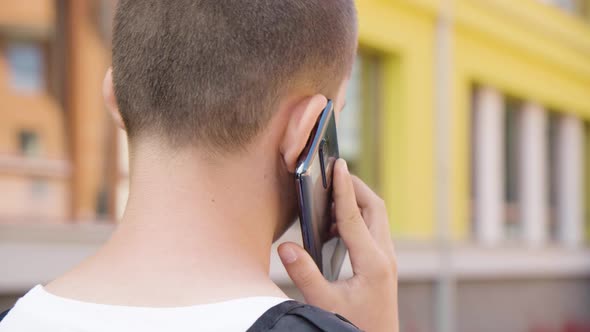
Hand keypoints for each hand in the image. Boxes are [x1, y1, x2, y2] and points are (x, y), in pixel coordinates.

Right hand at [278, 159, 397, 331]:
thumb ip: (304, 274)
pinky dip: (357, 217)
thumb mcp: (324, 304)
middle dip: (355, 187)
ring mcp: (387, 259)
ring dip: (357, 201)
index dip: (343, 188)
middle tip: (333, 174)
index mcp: (372, 262)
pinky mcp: (383, 263)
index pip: (354, 215)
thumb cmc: (353, 326)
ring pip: (376, 216)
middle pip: (374, 207)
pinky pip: (373, 229)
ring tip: (330, 196)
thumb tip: (286, 246)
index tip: (338, 165)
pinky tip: (335, 225)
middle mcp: (385, 256)